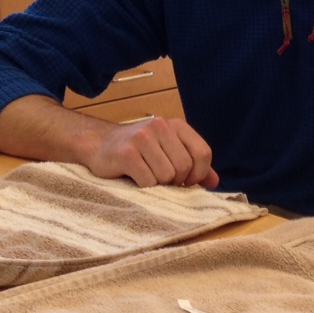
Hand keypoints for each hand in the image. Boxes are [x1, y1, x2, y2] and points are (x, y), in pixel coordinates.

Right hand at [0, 95, 218, 187]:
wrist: (98, 145)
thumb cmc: (137, 152)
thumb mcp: (167, 152)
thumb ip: (193, 165)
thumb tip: (215, 182)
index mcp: (175, 125)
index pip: (203, 153)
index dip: (198, 174)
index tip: (186, 182)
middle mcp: (160, 126)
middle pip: (184, 167)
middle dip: (176, 182)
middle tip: (162, 182)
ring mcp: (142, 138)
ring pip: (167, 176)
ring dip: (158, 186)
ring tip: (147, 178)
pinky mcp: (126, 153)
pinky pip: (148, 181)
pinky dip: (144, 187)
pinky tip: (135, 180)